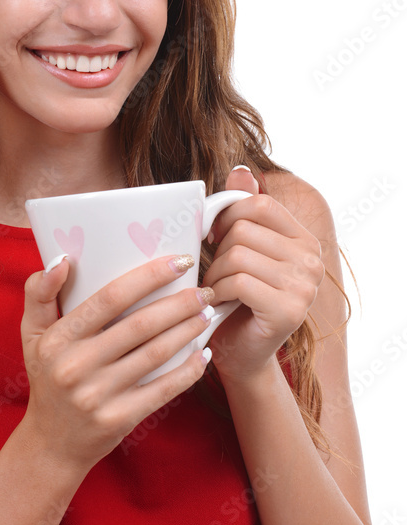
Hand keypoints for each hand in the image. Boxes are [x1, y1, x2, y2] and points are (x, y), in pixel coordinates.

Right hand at [19, 255, 214, 473]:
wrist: (51, 443)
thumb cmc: (47, 377)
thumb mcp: (31, 335)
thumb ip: (39, 294)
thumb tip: (61, 261)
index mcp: (57, 339)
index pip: (110, 298)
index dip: (149, 277)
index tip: (178, 262)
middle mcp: (76, 366)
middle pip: (141, 325)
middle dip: (180, 303)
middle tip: (204, 289)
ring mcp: (98, 395)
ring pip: (156, 354)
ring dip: (188, 330)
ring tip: (207, 313)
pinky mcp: (119, 419)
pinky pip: (162, 390)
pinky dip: (188, 371)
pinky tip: (204, 353)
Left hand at [201, 167, 324, 382]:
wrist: (242, 354)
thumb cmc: (236, 300)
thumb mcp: (239, 250)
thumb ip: (242, 211)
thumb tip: (241, 170)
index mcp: (304, 240)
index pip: (260, 203)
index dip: (227, 215)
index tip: (212, 236)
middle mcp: (313, 260)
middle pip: (244, 229)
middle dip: (217, 251)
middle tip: (215, 273)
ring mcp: (305, 286)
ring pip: (238, 254)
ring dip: (215, 274)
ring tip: (216, 290)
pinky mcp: (290, 310)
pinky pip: (239, 281)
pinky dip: (218, 291)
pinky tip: (217, 302)